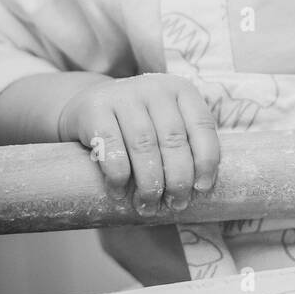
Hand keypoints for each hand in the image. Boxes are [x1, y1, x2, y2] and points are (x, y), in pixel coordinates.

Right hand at [58, 74, 219, 214]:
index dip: (206, 160)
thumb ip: (185, 144)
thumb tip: (201, 188)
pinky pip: (111, 148)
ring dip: (149, 183)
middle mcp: (154, 88)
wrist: (88, 104)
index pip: (202, 125)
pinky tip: (119, 193)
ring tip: (149, 205)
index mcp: (180, 89)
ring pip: (144, 146)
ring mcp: (123, 95)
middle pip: (174, 139)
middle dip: (178, 179)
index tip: (202, 188)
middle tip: (175, 204)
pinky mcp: (94, 108)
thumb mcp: (166, 123)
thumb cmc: (138, 124)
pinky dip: (118, 176)